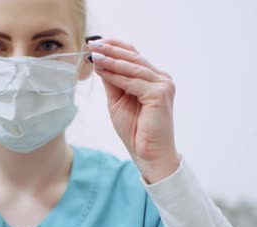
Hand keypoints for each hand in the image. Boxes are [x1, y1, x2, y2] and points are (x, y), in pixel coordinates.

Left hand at [89, 39, 180, 183]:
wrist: (148, 154)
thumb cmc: (135, 131)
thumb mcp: (118, 101)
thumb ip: (112, 82)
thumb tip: (99, 62)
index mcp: (154, 79)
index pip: (134, 56)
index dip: (116, 47)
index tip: (96, 42)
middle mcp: (162, 79)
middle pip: (134, 59)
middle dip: (112, 50)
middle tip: (93, 43)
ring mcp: (163, 86)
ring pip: (133, 68)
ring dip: (112, 60)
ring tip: (95, 55)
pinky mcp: (160, 95)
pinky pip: (134, 82)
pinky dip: (116, 76)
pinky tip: (102, 70)